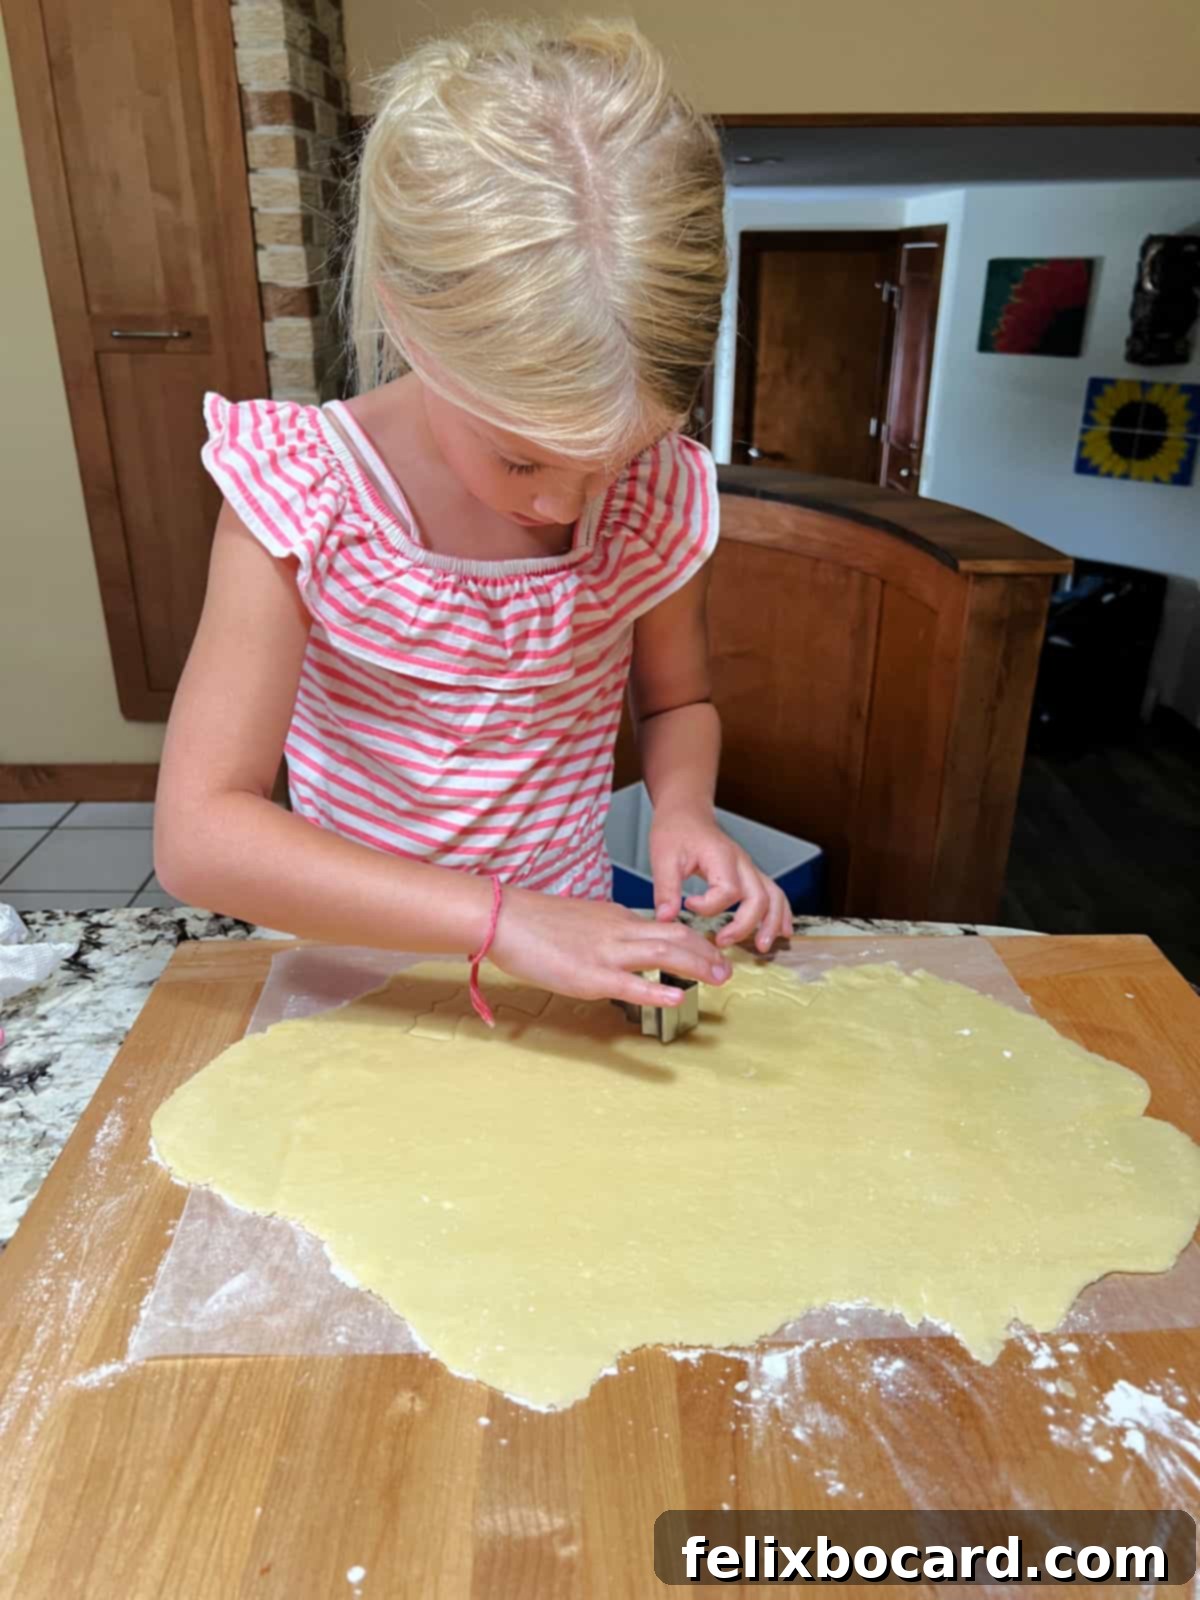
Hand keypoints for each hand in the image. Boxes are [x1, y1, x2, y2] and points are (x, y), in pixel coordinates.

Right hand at [488, 885, 731, 1008]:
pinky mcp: (590, 975)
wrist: (504, 917)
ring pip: (663, 953)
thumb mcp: (581, 920)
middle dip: (707, 953)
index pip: (665, 926)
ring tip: (720, 979)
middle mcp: (619, 931)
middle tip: (729, 969)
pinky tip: (676, 996)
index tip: (712, 952)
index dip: (694, 940)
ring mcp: (606, 953)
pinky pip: (630, 982)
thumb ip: (605, 932)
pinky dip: (657, 988)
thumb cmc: (534, 921)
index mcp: (616, 918)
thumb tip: (621, 946)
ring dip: (696, 966)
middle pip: (675, 936)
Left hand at [649, 801, 791, 953]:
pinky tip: (782, 931)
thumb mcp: (663, 857)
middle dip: (745, 925)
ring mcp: (749, 869)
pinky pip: (774, 893)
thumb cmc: (676, 831)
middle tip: (723, 942)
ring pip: (774, 897)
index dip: (708, 906)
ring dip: (772, 923)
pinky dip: (781, 913)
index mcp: (722, 857)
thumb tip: (666, 918)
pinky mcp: (749, 874)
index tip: (687, 904)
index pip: (728, 891)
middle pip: (759, 898)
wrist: (686, 814)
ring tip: (763, 947)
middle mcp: (742, 863)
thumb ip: (666, 889)